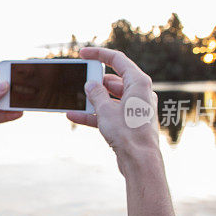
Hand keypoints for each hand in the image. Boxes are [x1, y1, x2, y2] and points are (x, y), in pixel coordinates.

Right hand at [66, 47, 159, 163]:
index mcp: (138, 83)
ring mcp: (135, 108)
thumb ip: (96, 94)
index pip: (118, 60)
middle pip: (114, 80)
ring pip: (110, 98)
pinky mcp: (130, 122)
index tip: (83, 54)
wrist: (139, 161)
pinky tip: (75, 116)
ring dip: (93, 99)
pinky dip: (95, 113)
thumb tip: (91, 84)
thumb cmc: (127, 133)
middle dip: (95, 81)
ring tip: (75, 99)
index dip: (99, 54)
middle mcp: (140, 93)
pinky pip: (110, 113)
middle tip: (79, 82)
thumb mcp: (105, 109)